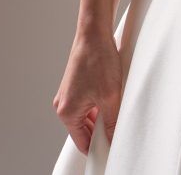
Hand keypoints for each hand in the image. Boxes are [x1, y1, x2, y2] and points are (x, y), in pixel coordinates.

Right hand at [52, 31, 122, 153]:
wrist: (94, 32)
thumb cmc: (98, 60)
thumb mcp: (110, 96)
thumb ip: (111, 122)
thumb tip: (113, 139)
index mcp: (67, 112)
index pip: (82, 142)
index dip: (98, 147)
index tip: (112, 148)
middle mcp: (63, 104)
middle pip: (83, 129)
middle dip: (100, 129)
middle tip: (117, 125)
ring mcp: (68, 93)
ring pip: (86, 115)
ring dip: (101, 114)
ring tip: (116, 105)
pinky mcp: (75, 84)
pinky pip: (87, 102)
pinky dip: (98, 103)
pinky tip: (112, 95)